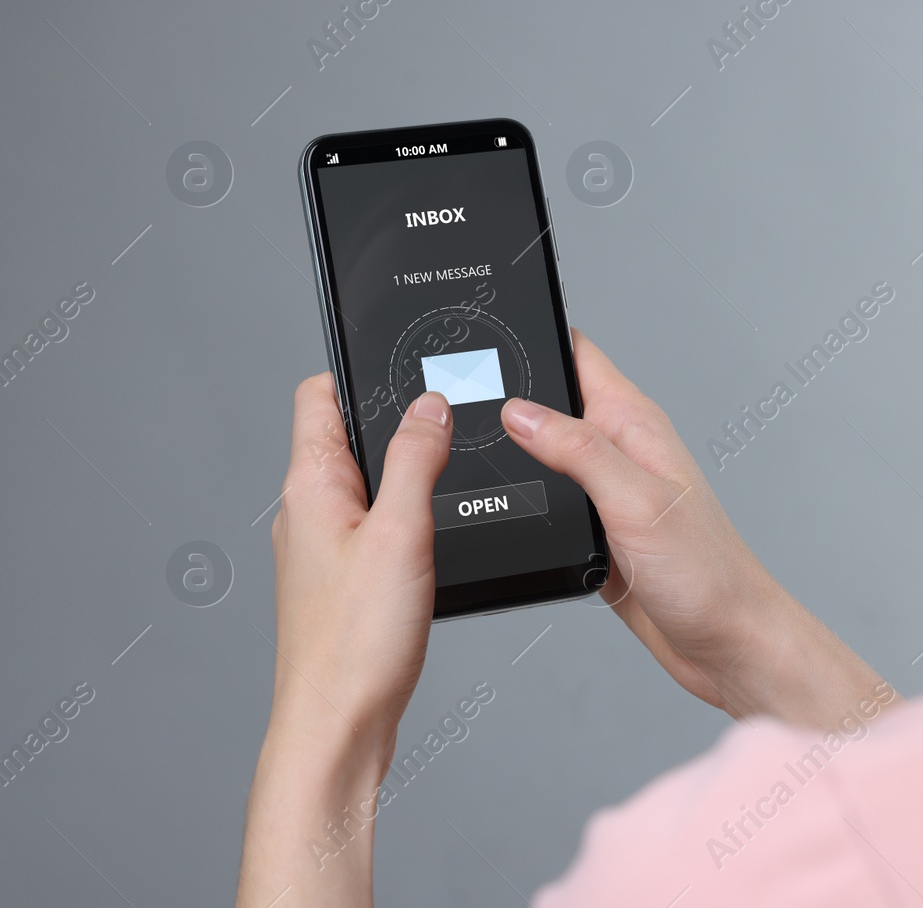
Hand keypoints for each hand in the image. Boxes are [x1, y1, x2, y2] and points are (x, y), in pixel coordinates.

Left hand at [268, 374, 451, 740]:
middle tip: (448, 418)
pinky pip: (373, 523)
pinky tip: (438, 535)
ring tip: (449, 475)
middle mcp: (307, 511)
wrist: (338, 725)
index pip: (318, 396)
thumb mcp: (400, 532)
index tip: (406, 362)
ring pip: (364, 481)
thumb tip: (429, 405)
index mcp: (311, 486)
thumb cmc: (356, 642)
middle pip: (346, 434)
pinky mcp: (343, 579)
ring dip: (404, 470)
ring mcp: (322, 547)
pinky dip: (406, 513)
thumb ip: (414, 460)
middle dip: (395, 418)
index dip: (359, 369)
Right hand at [501, 330, 892, 728]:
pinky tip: (503, 513)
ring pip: (545, 457)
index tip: (491, 331)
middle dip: (509, 396)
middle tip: (457, 398)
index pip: (579, 355)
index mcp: (635, 426)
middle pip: (552, 402)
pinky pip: (550, 506)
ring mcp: (608, 494)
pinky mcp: (598, 534)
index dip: (538, 337)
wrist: (727, 644)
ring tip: (466, 453)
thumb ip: (579, 451)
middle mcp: (621, 453)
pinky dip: (527, 506)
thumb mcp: (636, 501)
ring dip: (514, 455)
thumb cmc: (707, 574)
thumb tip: (521, 411)